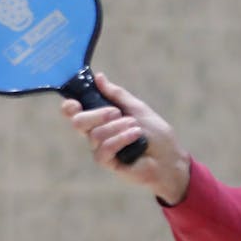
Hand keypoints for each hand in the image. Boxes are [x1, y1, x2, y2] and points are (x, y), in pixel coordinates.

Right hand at [61, 73, 191, 204]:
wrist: (170, 158)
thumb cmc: (156, 134)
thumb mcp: (137, 108)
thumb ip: (116, 95)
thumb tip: (98, 77)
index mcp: (101, 119)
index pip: (76, 113)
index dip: (70, 107)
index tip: (75, 102)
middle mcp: (97, 134)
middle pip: (78, 122)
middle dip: (97, 114)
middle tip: (117, 112)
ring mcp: (101, 150)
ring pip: (95, 134)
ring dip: (118, 127)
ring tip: (136, 128)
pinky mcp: (108, 163)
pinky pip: (104, 149)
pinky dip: (121, 139)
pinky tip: (135, 136)